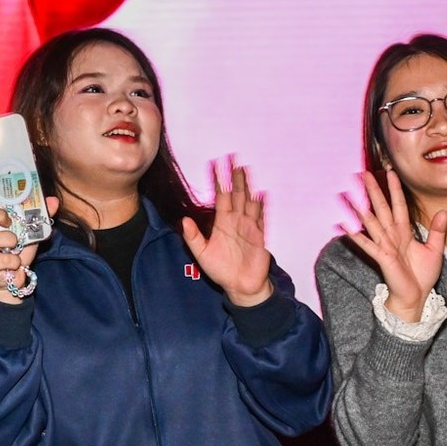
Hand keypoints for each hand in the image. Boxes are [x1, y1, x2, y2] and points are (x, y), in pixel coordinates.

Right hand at [0, 183, 53, 305]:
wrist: (14, 277)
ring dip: (10, 240)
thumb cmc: (17, 249)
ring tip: (16, 244)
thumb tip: (53, 200)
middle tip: (9, 221)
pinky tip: (15, 263)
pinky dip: (16, 261)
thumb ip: (40, 214)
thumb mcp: (30, 230)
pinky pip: (3, 259)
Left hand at [179, 159, 274, 306]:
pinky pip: (261, 218)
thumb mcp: (202, 254)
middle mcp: (236, 221)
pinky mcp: (260, 237)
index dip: (217, 181)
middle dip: (235, 177)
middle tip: (233, 159)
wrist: (241, 286)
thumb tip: (184, 221)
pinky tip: (262, 194)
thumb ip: (193, 238)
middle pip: (236, 194)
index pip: (220, 197)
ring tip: (246, 170)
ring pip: (249, 202)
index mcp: (222, 223)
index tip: (214, 164)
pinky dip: (262, 206)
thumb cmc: (221, 270)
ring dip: (247, 186)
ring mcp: (249, 227)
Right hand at [342, 168, 446, 324]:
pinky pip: (367, 244)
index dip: (395, 190)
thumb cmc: (422, 276)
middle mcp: (392, 236)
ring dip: (359, 208)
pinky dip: (356, 235)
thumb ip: (438, 231)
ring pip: (371, 222)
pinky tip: (345, 226)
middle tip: (364, 174)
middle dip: (374, 191)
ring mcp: (385, 246)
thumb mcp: (435, 250)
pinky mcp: (381, 257)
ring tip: (347, 195)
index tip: (390, 173)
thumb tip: (443, 212)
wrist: (416, 297)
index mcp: (404, 232)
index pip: (399, 206)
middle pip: (381, 208)